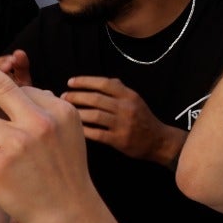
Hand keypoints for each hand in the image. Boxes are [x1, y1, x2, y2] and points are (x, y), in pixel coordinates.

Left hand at [0, 46, 105, 222]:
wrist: (69, 210)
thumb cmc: (65, 171)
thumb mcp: (68, 133)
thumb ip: (45, 111)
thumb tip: (17, 92)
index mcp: (61, 111)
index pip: (26, 91)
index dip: (12, 88)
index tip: (3, 55)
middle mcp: (40, 121)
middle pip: (1, 89)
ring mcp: (18, 141)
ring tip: (17, 164)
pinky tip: (8, 176)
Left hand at [62, 77, 184, 166]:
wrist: (158, 141)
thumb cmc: (143, 118)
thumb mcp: (136, 100)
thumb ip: (120, 89)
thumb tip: (101, 82)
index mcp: (129, 95)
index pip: (104, 83)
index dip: (85, 81)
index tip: (70, 82)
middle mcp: (126, 108)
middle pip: (96, 99)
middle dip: (76, 97)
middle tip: (63, 97)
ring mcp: (123, 124)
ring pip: (94, 115)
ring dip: (77, 113)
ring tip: (66, 112)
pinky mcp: (119, 140)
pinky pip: (96, 133)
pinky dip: (84, 130)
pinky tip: (75, 128)